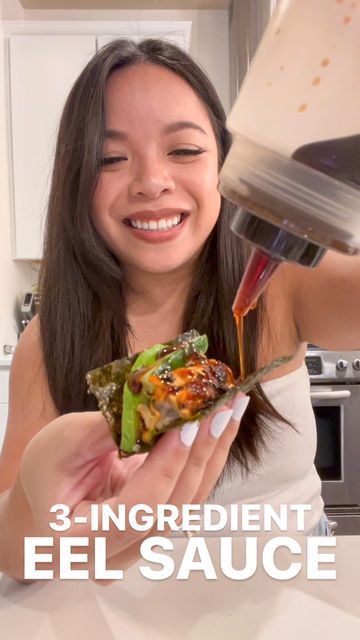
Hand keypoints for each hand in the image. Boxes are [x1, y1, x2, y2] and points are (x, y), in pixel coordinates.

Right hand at [20, 393, 247, 580]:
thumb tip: (155, 406)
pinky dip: (205, 461)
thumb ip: (104, 429)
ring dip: (212, 454)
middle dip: (201, 454)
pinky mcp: (156, 532)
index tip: (188, 424)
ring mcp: (139, 550)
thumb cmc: (43, 473)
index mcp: (77, 542)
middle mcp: (114, 556)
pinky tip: (219, 429)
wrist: (42, 507)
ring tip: (230, 410)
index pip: (136, 511)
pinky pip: (188, 498)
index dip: (166, 468)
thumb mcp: (61, 442)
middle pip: (171, 510)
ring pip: (186, 506)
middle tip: (223, 407)